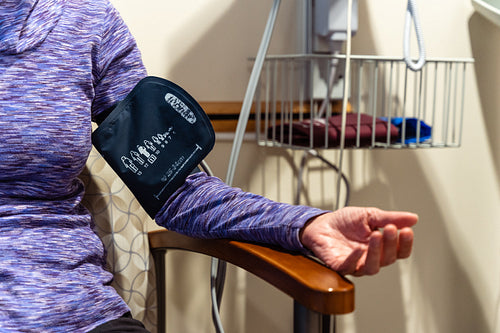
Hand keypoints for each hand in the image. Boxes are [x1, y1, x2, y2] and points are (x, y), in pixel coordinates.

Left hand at [299, 207, 416, 275]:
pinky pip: (350, 267)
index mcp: (381, 247)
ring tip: (376, 236)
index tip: (406, 230)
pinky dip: (355, 259)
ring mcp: (356, 264)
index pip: (399, 251)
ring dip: (377, 253)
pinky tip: (359, 249)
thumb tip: (414, 218)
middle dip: (391, 244)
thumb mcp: (369, 215)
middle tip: (389, 229)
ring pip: (373, 267)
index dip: (405, 243)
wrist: (321, 223)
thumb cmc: (345, 221)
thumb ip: (389, 218)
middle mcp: (370, 258)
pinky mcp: (341, 266)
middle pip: (388, 259)